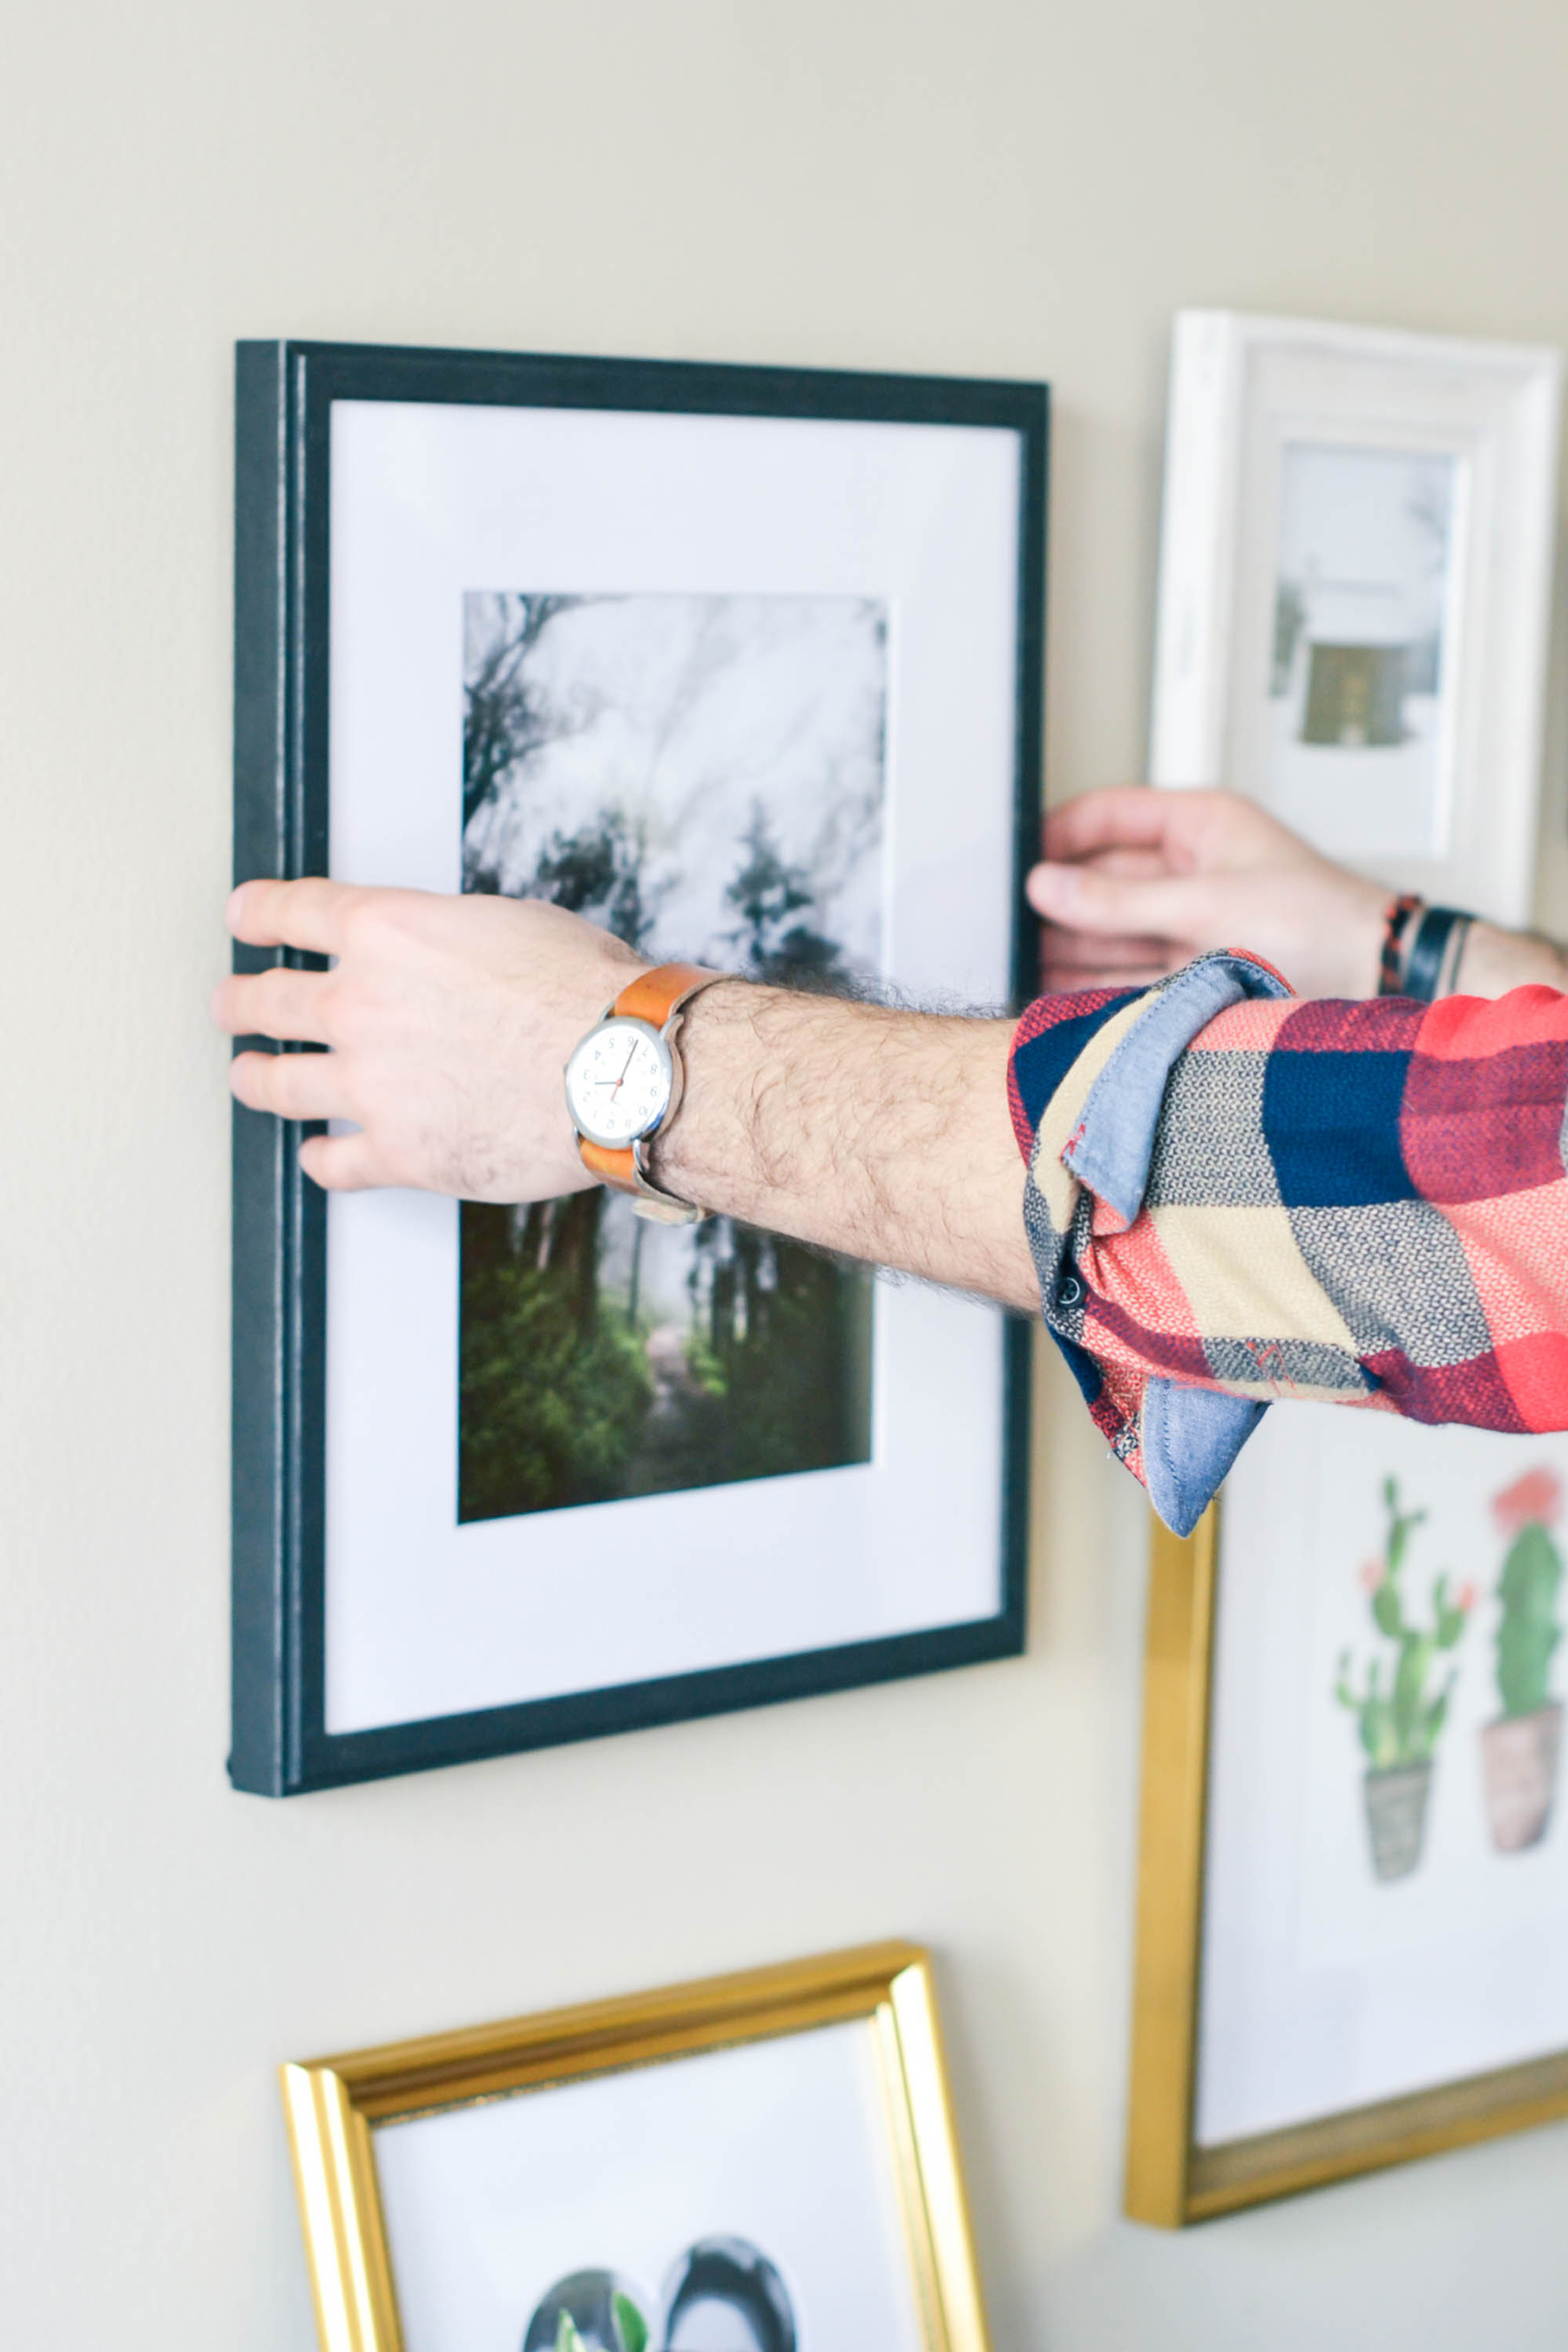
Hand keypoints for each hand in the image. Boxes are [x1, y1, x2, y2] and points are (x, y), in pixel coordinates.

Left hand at [211, 880, 642, 1195]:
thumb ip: (445, 940)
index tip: (242, 920)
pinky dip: (321, 1158)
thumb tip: (434, 958)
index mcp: (388, 932)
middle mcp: (361, 1004)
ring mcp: (371, 1083)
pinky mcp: (397, 1152)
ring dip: (255, 1078)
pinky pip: (332, 1162)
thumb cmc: (588, 992)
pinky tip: (320, 1155)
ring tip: (249, 1077)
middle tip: (230, 1005)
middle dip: (238, 1002)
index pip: (290, 912)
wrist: (623, 1070)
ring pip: (276, 1083)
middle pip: (264, 1000)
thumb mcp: (506, 925)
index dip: (255, 914)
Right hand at [1025, 788, 1387, 999]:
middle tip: (1011, 924)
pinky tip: (1056, 993)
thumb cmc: (1321, 926)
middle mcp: (1191, 871)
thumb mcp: (1207, 904)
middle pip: (1103, 878)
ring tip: (1021, 963)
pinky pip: (1126, 974)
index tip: (1016, 861)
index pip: (1110, 814)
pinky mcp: (1191, 974)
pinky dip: (1093, 984)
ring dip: (1071, 947)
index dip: (1060, 834)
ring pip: (1111, 931)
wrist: (1375, 988)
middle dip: (1061, 901)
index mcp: (1201, 826)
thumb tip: (1046, 886)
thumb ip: (1119, 900)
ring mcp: (1189, 924)